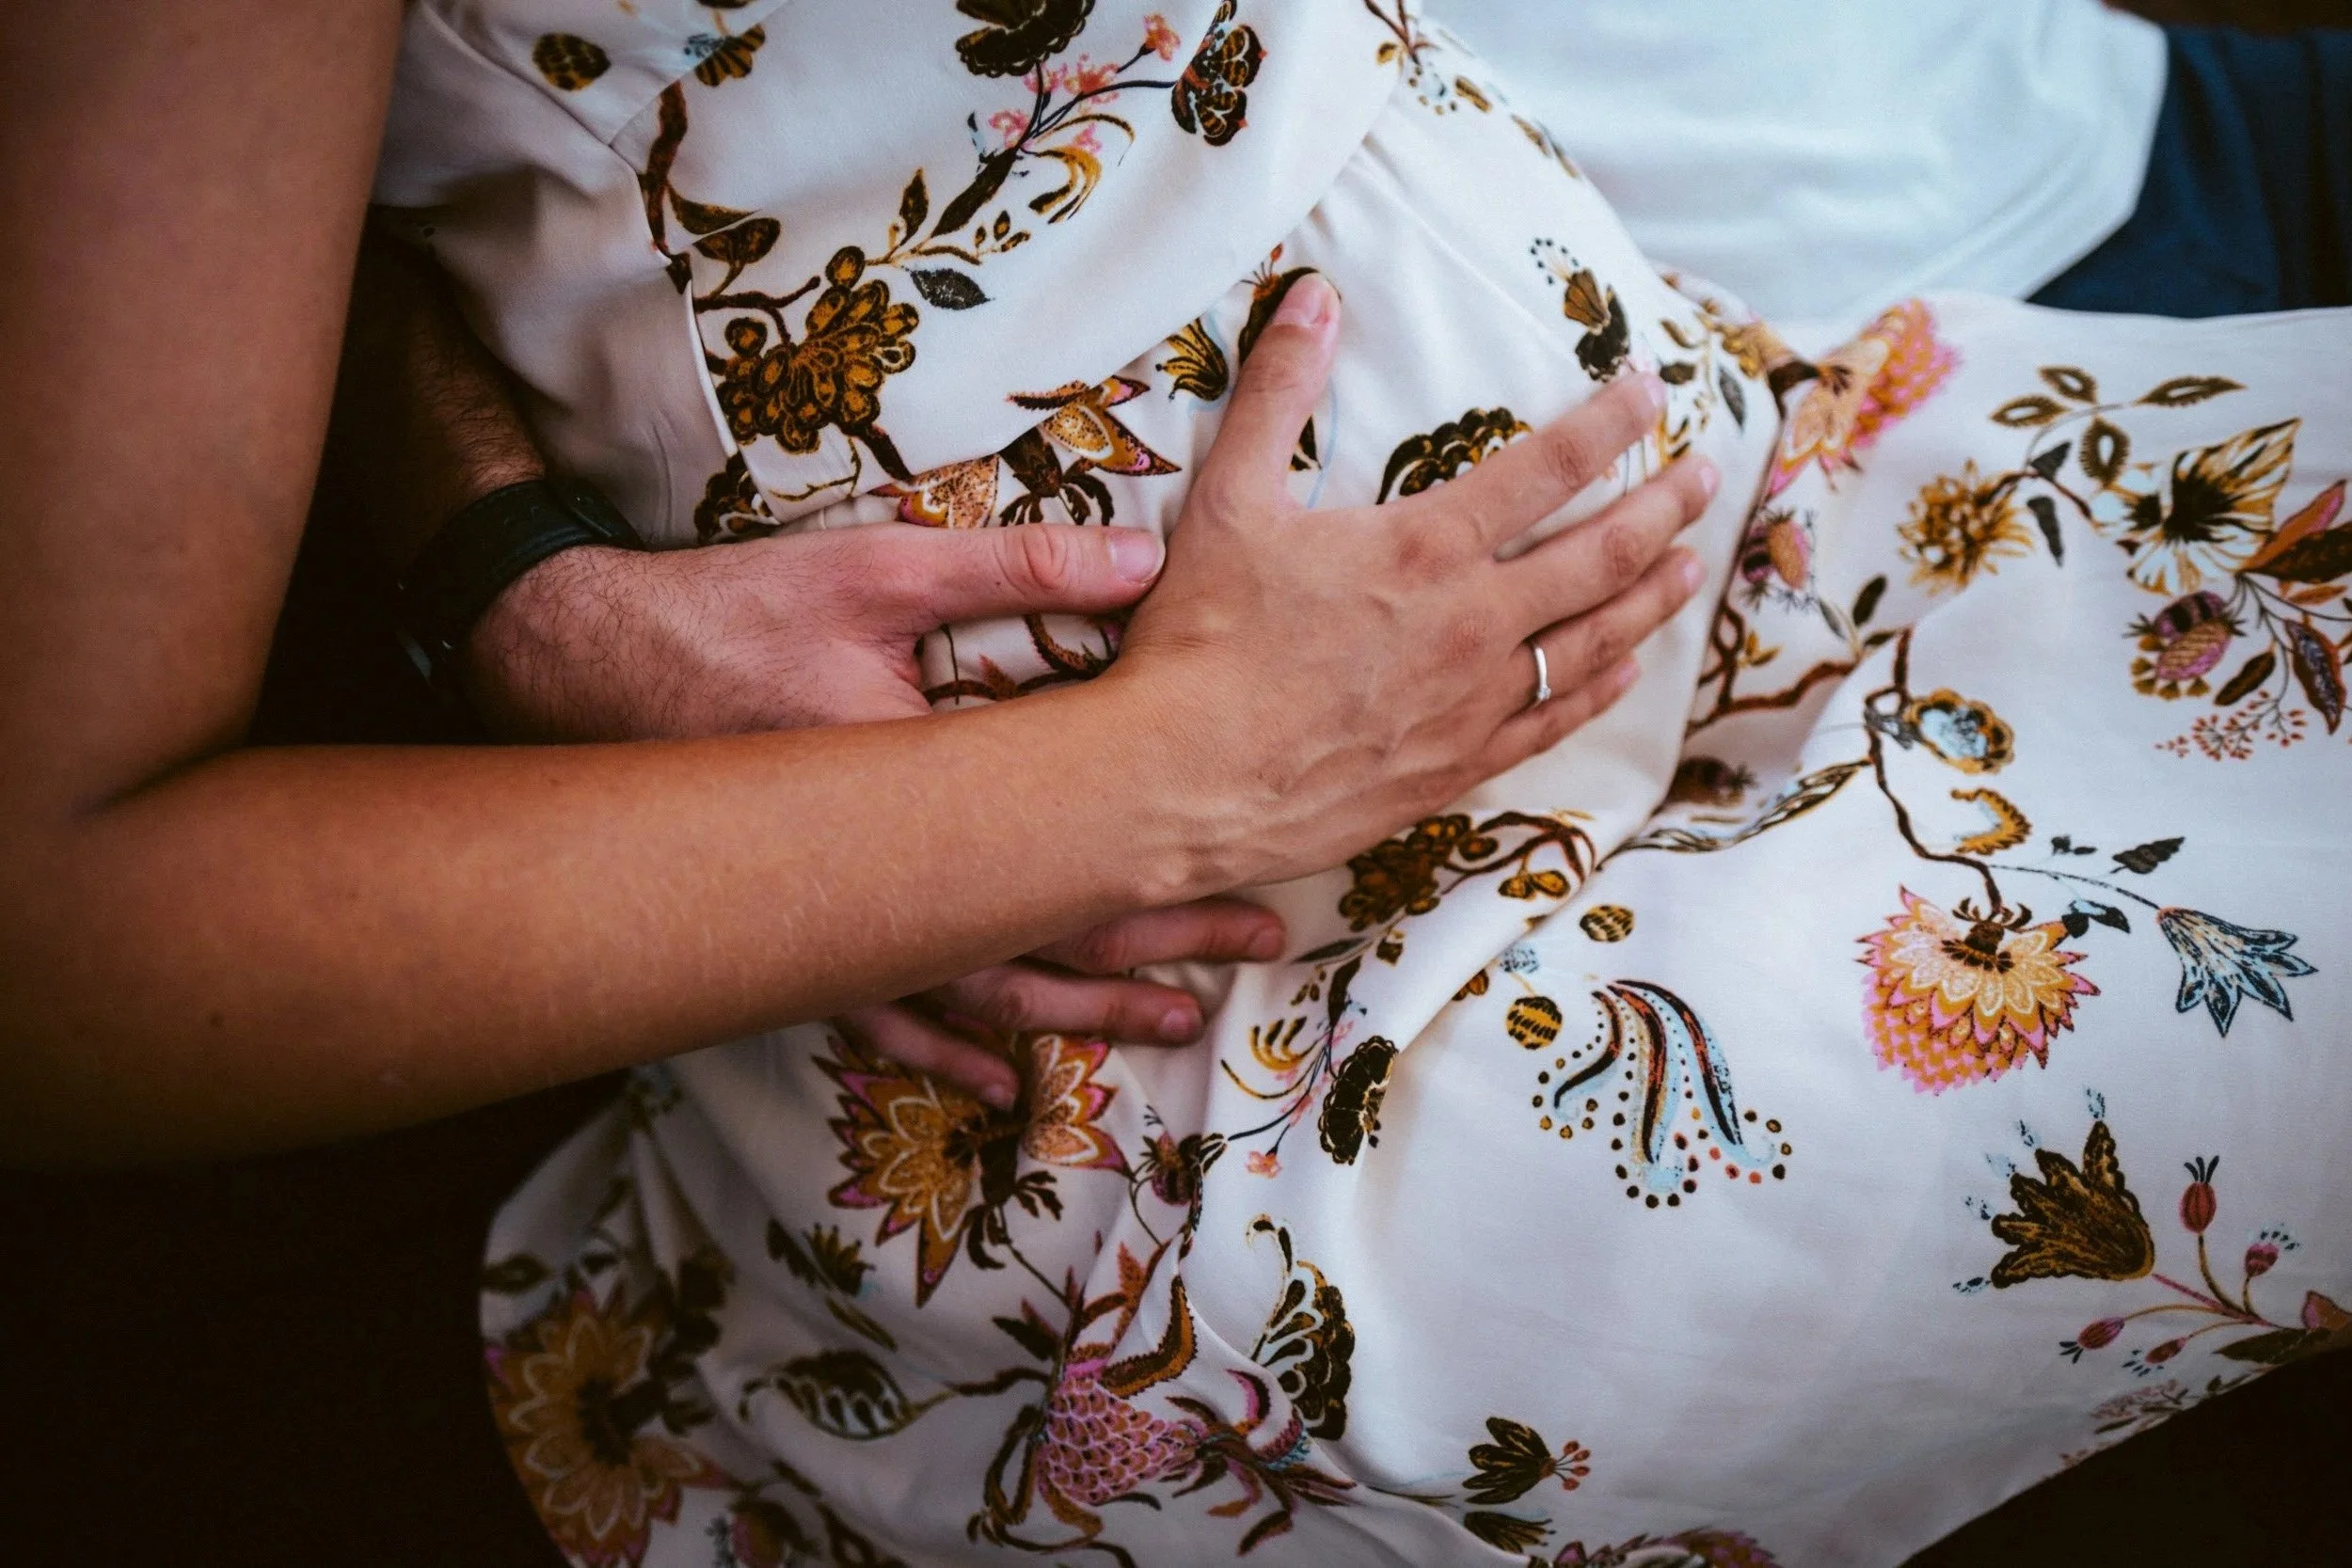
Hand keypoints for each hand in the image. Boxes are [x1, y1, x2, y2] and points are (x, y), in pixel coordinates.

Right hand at [467, 516, 1284, 1103]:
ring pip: (980, 988)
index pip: (1069, 851)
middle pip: (1045, 932)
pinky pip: (882, 1011)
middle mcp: (884, 876)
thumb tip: (1149, 560)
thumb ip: (1013, 566)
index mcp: (917, 786)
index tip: (1255, 889)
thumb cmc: (724, 617)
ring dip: (1076, 1009)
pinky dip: (944, 1046)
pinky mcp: (799, 929)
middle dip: (1150, 953)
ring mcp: (839, 916)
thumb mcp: (872, 574)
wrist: (579, 669)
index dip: (1169, 878)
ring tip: (1165, 1027)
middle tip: (1242, 961)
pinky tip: (996, 1081)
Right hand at [1108, 273, 1717, 892]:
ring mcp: (1475, 701)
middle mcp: (1472, 622)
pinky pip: (1555, 721)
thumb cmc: (1201, 640)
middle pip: (1601, 554)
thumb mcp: (1229, 499)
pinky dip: (1600, 688)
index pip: (1550, 468)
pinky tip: (1624, 672)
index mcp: (1425, 547)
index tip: (1653, 392)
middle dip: (1663, 508)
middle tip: (1706, 478)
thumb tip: (1315, 294)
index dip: (1610, 424)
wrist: (1186, 779)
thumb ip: (1278, 391)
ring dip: (1650, 595)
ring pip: (1596, 639)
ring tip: (1688, 566)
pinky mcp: (1459, 765)